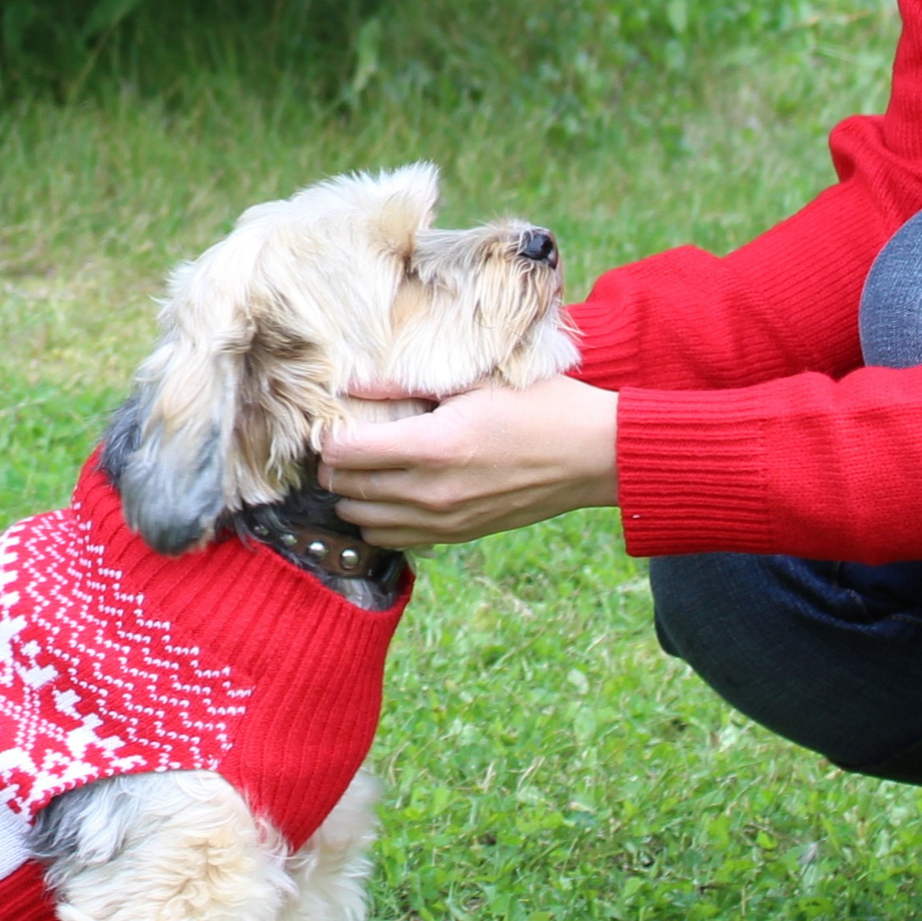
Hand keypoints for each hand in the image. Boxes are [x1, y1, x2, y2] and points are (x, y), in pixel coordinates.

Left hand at [317, 373, 619, 547]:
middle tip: (344, 440)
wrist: (592, 455)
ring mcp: (445, 520)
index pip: (345, 452)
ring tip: (364, 467)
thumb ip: (407, 383)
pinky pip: (394, 539)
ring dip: (353, 495)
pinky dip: (380, 519)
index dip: (329, 436)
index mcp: (434, 445)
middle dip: (334, 464)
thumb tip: (353, 382)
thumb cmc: (541, 406)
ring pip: (364, 519)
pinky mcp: (458, 535)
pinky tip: (391, 494)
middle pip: (347, 488)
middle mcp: (432, 491)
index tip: (334, 420)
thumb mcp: (476, 381)